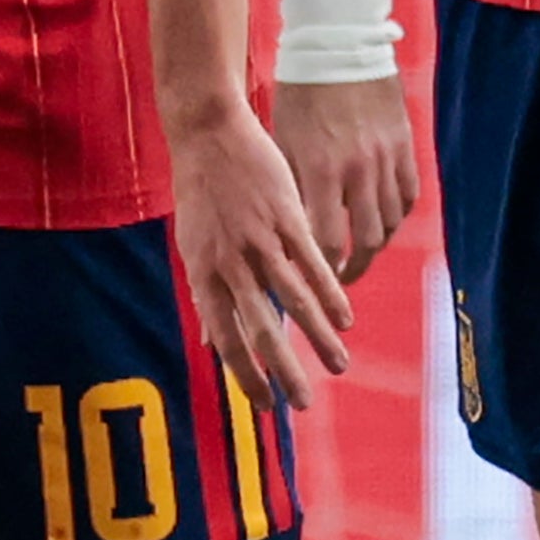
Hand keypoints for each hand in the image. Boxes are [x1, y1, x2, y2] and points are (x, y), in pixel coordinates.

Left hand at [169, 105, 355, 416]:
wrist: (209, 133)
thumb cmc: (201, 192)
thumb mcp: (194, 246)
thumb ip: (207, 294)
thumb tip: (208, 343)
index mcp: (203, 274)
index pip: (224, 339)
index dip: (246, 375)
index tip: (266, 406)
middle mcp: (229, 263)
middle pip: (259, 329)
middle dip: (285, 372)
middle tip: (304, 404)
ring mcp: (258, 240)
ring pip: (293, 300)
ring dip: (318, 338)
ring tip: (339, 365)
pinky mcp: (285, 216)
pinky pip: (313, 264)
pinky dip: (330, 294)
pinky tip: (345, 318)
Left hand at [266, 72, 417, 283]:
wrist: (340, 46)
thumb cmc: (300, 94)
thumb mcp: (284, 141)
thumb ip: (291, 187)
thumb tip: (288, 230)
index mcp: (321, 170)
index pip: (327, 240)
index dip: (323, 270)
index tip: (315, 282)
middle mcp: (358, 170)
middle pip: (365, 241)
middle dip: (353, 268)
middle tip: (341, 281)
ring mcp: (386, 159)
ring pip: (390, 222)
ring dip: (375, 245)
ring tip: (361, 254)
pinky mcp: (405, 147)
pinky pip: (408, 196)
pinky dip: (396, 215)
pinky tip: (383, 222)